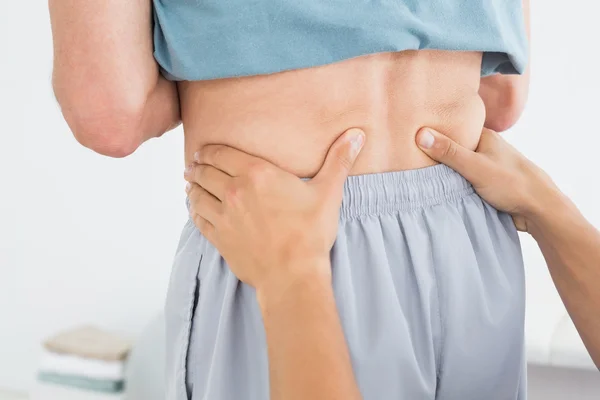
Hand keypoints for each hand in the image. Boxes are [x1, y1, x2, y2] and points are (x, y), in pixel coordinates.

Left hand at [184, 128, 364, 292]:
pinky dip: (194, 209)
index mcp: (256, 174)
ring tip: (190, 182)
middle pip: (204, 171)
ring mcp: (223, 216)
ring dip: (192, 186)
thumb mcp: (328, 193)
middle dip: (197, 165)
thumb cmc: (310, 233)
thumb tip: (357, 134)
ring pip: (197, 194)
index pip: (221, 153)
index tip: (203, 150)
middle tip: (194, 164)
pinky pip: (198, 218)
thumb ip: (339, 160)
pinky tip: (195, 207)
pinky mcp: (219, 238)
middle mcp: (234, 191)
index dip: (209, 150)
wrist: (292, 274)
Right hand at [416, 127, 559, 231]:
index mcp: (485, 137)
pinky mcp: (488, 185)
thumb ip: (449, 152)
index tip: (412, 134)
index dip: (434, 132)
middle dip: (437, 154)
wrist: (540, 210)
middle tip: (410, 157)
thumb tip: (421, 134)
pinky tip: (439, 189)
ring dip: (445, 173)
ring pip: (459, 167)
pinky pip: (464, 182)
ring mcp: (486, 167)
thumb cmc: (513, 183)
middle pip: (454, 149)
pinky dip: (454, 185)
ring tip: (419, 174)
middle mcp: (485, 150)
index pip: (454, 129)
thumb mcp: (475, 166)